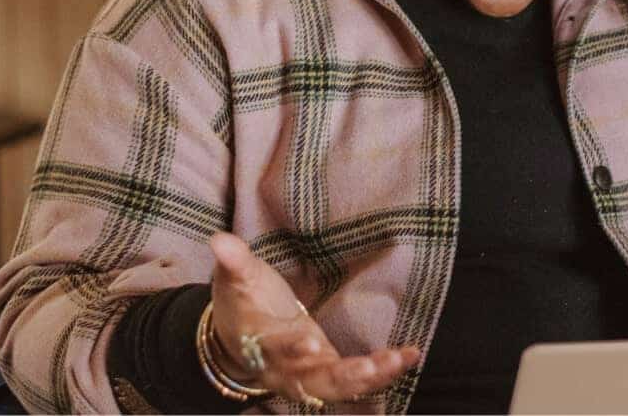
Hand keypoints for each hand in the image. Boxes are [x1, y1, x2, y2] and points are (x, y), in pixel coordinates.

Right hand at [208, 233, 421, 403]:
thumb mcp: (236, 280)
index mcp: (259, 343)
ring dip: (370, 378)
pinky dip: (383, 373)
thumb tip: (218, 239)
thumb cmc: (243, 304)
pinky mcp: (329, 374)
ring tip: (397, 360)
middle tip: (369, 367)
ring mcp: (308, 376)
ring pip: (338, 387)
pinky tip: (409, 356)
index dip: (290, 348)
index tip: (308, 342)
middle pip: (311, 381)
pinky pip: (357, 381)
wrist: (240, 340)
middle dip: (341, 377)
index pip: (274, 348)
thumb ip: (233, 262)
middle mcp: (284, 369)